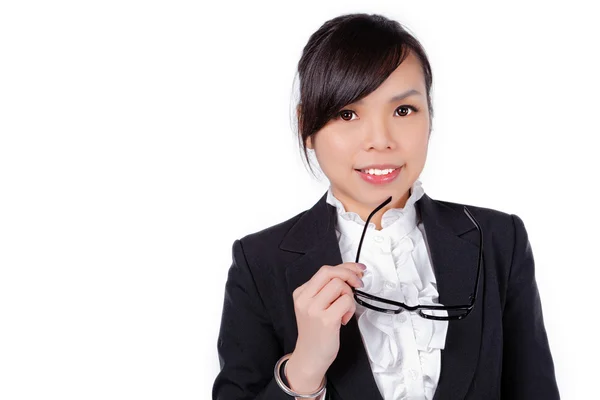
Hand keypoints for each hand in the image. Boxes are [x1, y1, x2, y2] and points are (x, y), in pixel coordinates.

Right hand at [289, 262, 364, 380]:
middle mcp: (305, 299)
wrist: (310, 356)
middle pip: (331, 273)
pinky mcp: (326, 320)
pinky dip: (350, 308)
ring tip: (345, 309)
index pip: (324, 270)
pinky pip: (346, 302)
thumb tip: (351, 274)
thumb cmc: (316, 331)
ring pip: (340, 286)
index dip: (345, 267)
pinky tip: (344, 318)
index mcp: (301, 293)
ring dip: (350, 296)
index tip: (357, 270)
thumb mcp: (314, 306)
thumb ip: (327, 289)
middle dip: (350, 275)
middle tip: (358, 283)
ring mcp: (314, 310)